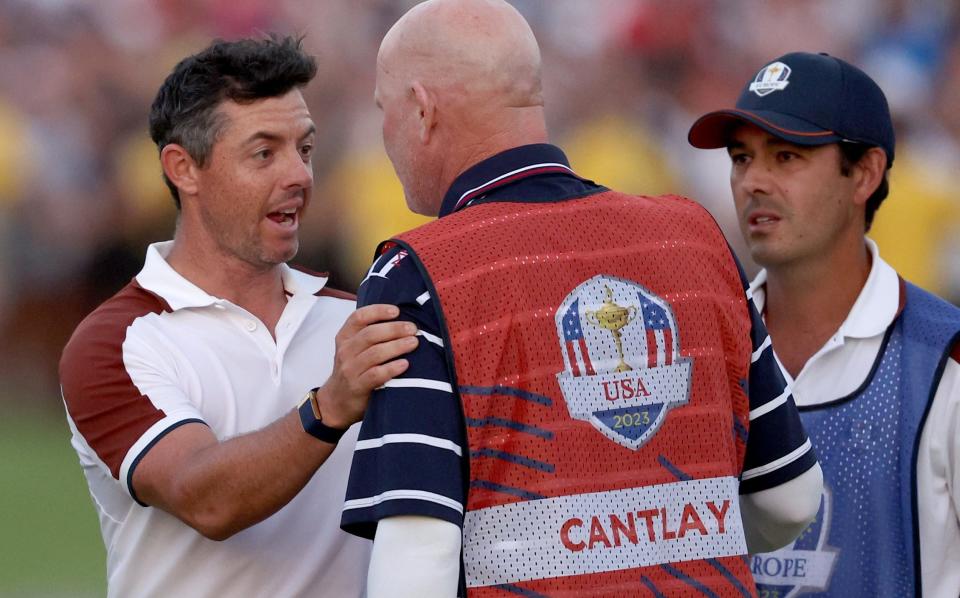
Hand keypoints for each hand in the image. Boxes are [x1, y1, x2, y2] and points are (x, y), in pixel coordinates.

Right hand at [316, 304, 416, 428]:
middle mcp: (345, 351)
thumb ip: (369, 335)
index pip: (359, 317)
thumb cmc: (353, 370)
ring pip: (375, 353)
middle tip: (413, 328)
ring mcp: (350, 369)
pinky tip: (405, 364)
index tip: (396, 311)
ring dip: (397, 346)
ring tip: (414, 342)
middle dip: (394, 329)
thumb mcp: (353, 349)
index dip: (378, 311)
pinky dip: (392, 368)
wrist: (336, 401)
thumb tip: (402, 319)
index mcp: (345, 337)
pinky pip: (376, 374)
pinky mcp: (357, 386)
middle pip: (370, 334)